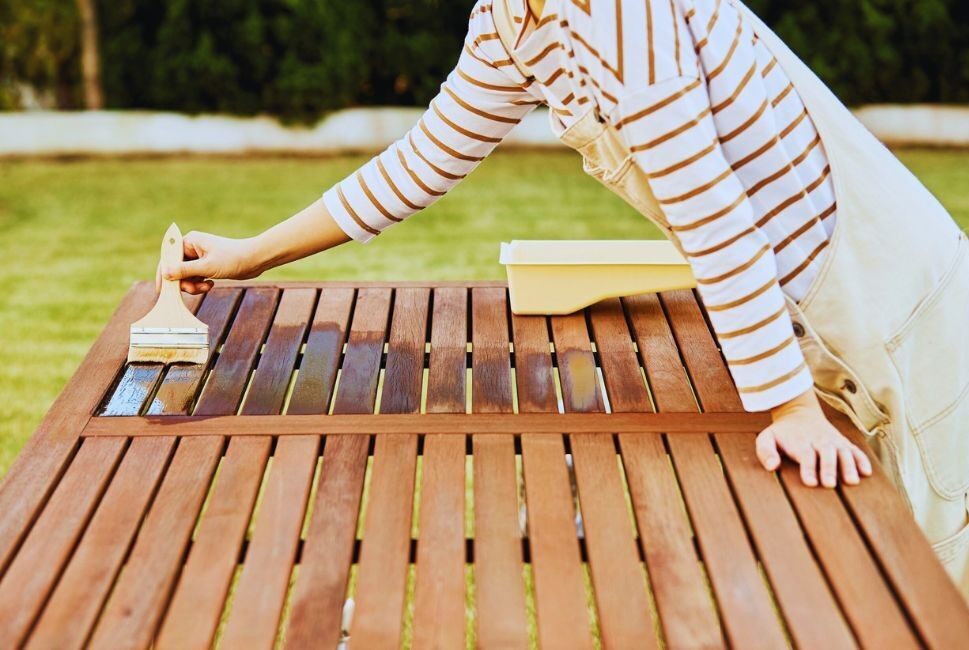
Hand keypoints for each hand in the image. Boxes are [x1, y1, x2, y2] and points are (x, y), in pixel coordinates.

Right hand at [157, 231, 266, 294]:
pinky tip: (210, 285)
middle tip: (194, 289)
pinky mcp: (207, 265)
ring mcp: (199, 257)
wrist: (255, 260)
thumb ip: (184, 271)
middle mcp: (192, 248)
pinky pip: (196, 278)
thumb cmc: (233, 258)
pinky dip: (200, 284)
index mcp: (189, 241)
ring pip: (186, 276)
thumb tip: (165, 273)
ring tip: (206, 287)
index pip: (169, 258)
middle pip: (176, 269)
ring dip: (193, 285)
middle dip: (184, 282)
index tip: (162, 291)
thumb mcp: (207, 267)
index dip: (164, 274)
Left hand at [756, 389, 872, 486]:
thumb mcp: (767, 438)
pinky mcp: (843, 443)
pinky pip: (855, 451)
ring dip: (849, 466)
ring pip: (843, 453)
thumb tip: (772, 466)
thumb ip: (765, 451)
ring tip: (852, 481)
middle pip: (826, 454)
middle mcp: (819, 441)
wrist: (799, 413)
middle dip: (829, 469)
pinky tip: (866, 472)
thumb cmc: (782, 433)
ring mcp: (833, 441)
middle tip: (830, 484)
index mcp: (800, 442)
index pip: (805, 455)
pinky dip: (862, 460)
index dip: (809, 468)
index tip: (810, 482)